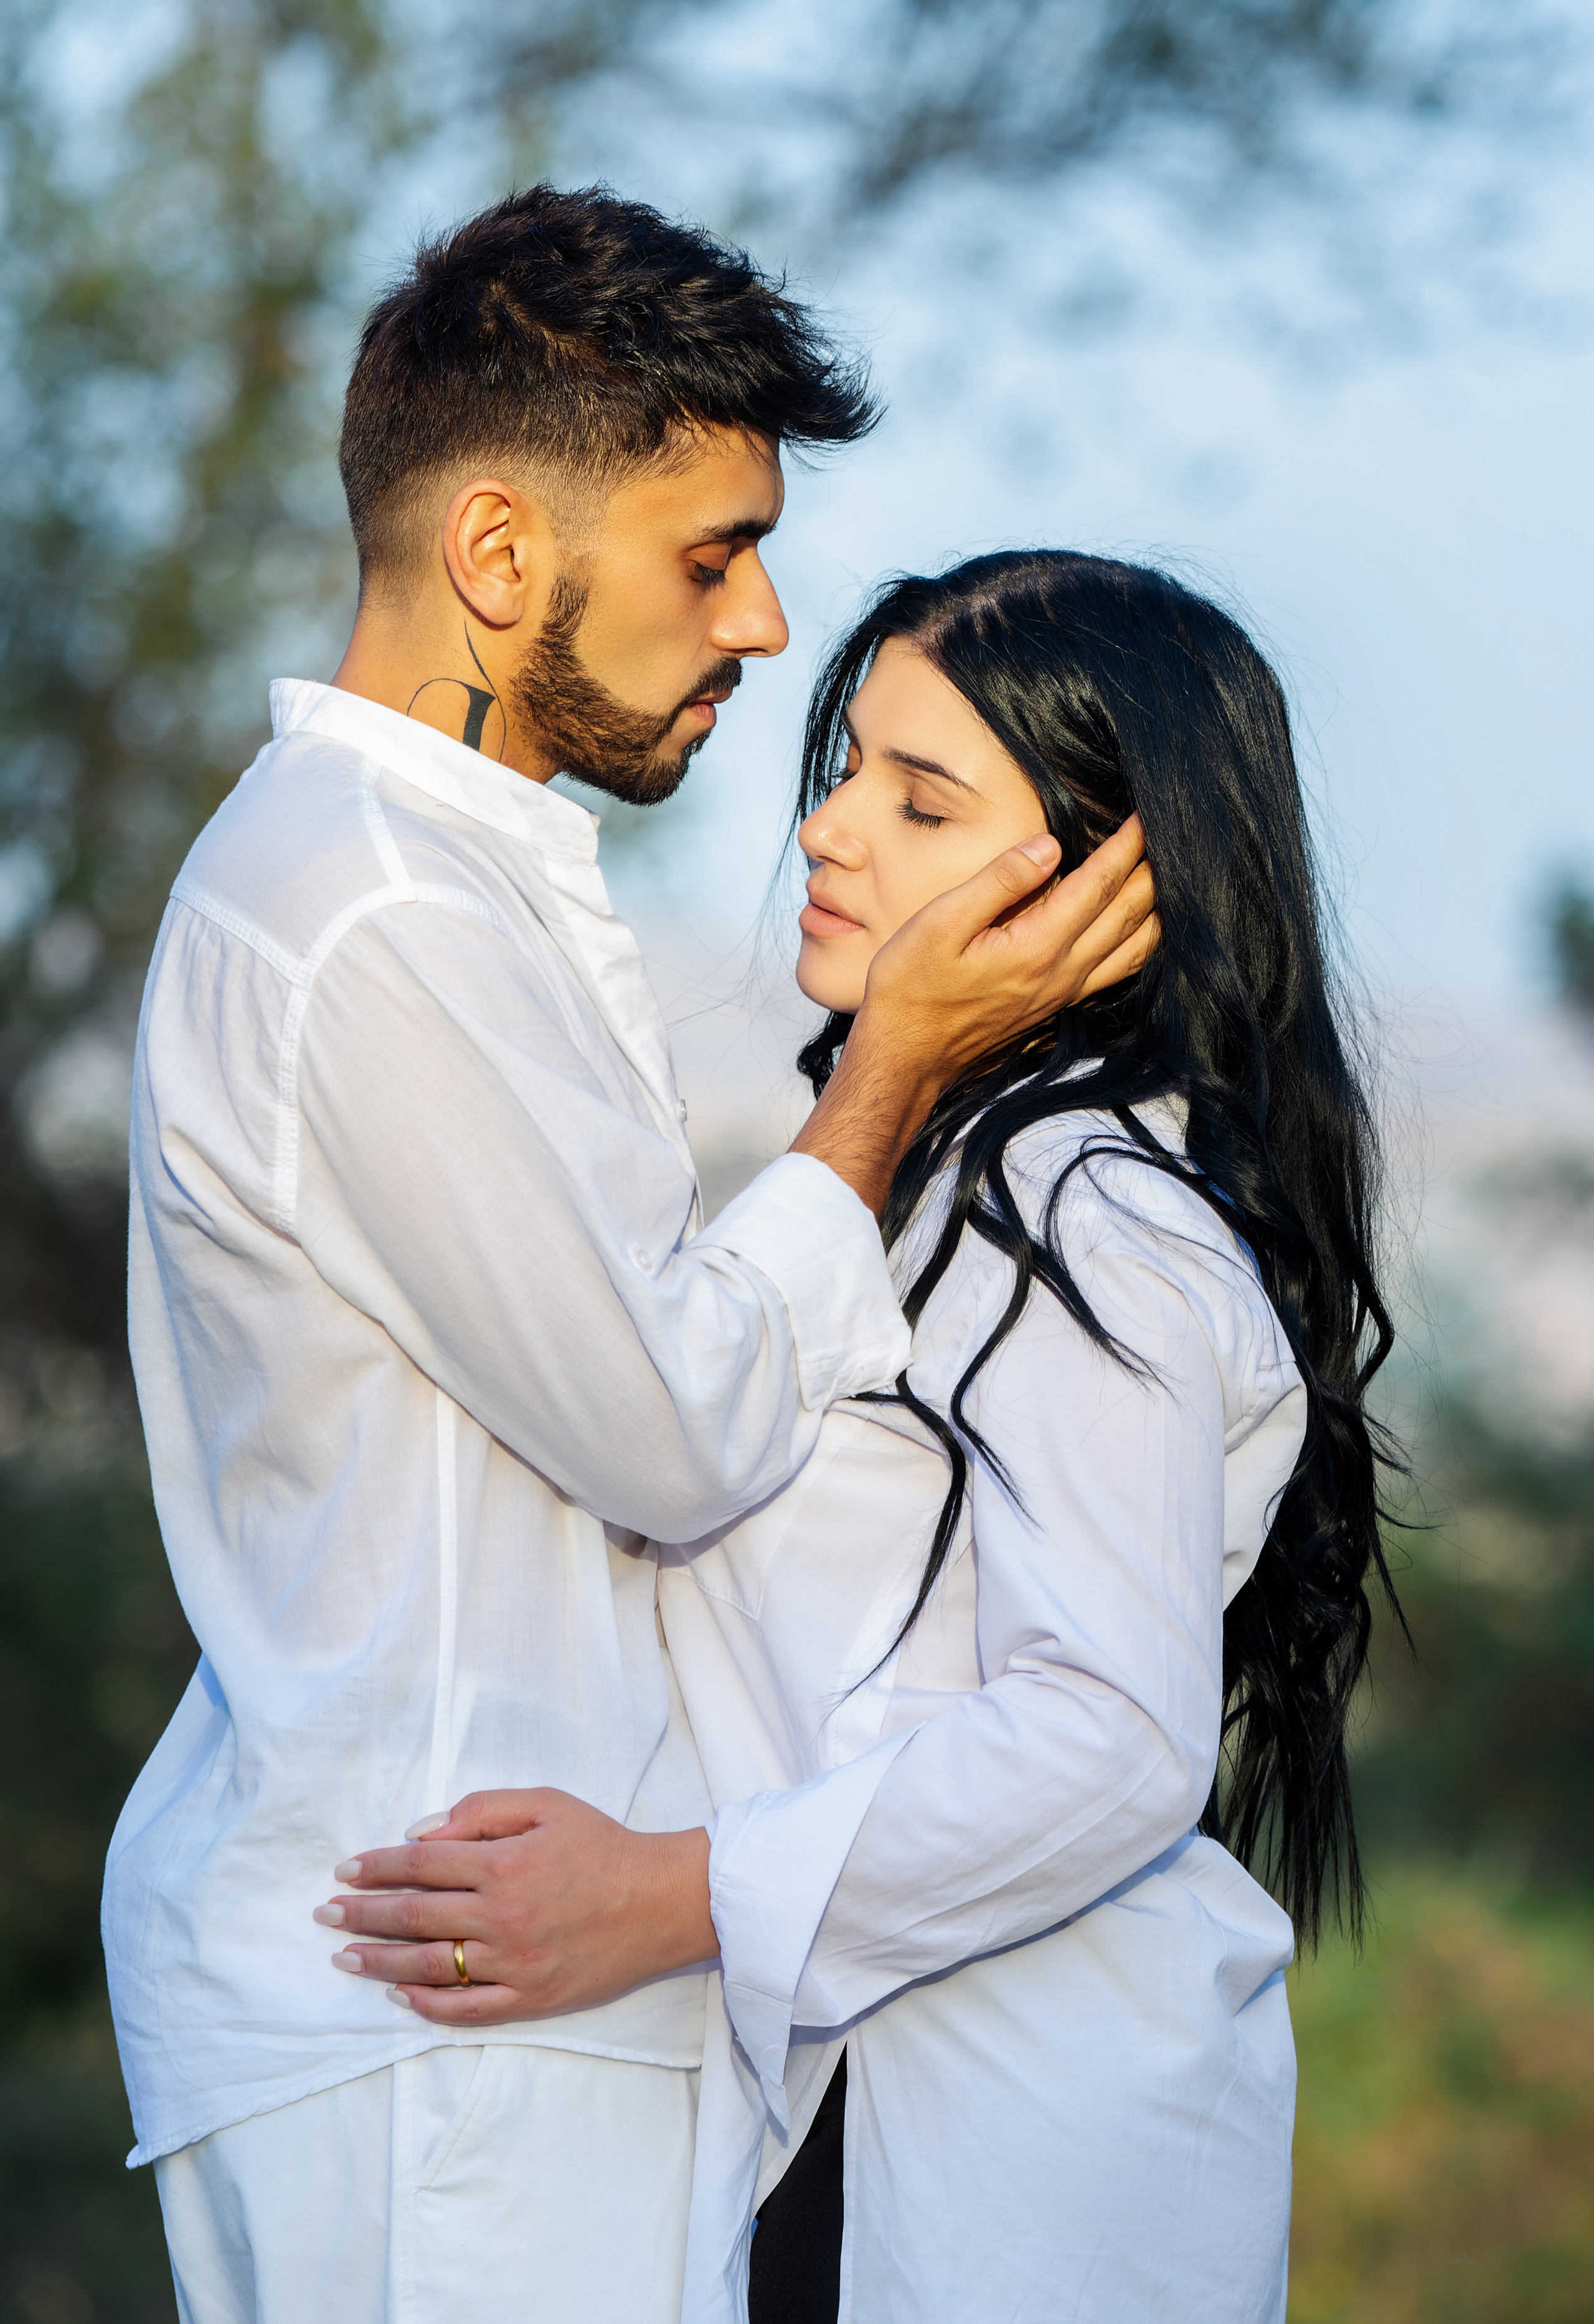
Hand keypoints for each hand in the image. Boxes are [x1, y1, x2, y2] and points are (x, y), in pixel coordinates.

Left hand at [313, 1789, 717, 2026]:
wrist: (662, 1900)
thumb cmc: (603, 1844)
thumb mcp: (546, 1804)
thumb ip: (481, 1811)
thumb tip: (420, 1835)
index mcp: (503, 1863)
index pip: (420, 1864)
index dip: (376, 1867)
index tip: (343, 1871)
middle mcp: (502, 1916)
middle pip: (413, 1916)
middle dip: (362, 1915)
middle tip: (326, 1915)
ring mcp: (514, 1964)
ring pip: (428, 1967)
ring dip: (378, 1963)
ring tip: (344, 1957)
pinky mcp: (531, 1999)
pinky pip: (466, 2010)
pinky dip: (426, 2006)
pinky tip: (398, 1996)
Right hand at [792, 815, 1156, 1213]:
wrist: (906, 1057)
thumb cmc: (911, 988)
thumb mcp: (939, 924)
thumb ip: (998, 883)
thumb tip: (1050, 847)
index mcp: (1038, 945)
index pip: (1099, 884)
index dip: (1127, 846)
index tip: (1147, 813)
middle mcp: (1063, 972)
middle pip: (1130, 915)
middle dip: (1154, 871)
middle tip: (1171, 834)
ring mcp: (1064, 993)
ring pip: (1135, 949)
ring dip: (1157, 910)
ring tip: (1169, 877)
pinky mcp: (1057, 1006)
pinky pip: (1117, 971)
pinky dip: (1141, 944)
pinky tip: (1142, 930)